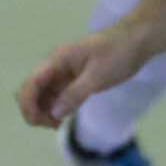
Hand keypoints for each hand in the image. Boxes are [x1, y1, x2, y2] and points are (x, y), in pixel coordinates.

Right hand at [18, 28, 139, 129]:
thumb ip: (74, 94)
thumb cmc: (118, 54)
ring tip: (58, 124)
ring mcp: (63, 72)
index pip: (31, 83)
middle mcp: (55, 66)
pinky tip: (63, 118)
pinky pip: (56, 95)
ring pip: (42, 94)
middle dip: (34, 110)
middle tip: (54, 125)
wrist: (137, 40)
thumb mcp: (97, 76)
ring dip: (44, 111)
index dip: (27, 104)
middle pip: (32, 90)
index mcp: (57, 60)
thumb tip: (53, 114)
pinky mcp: (74, 78)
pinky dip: (55, 107)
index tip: (38, 123)